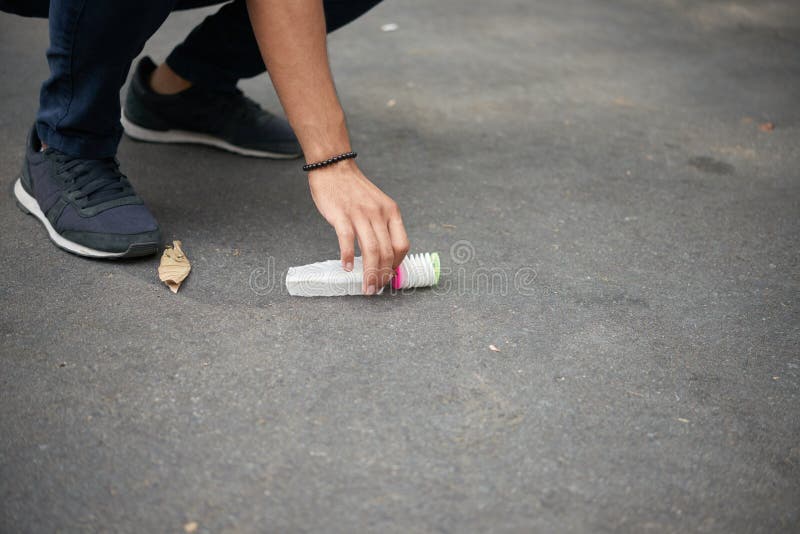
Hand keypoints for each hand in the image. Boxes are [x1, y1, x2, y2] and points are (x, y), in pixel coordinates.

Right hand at [307, 160, 409, 294]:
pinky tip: (347, 267)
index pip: (402, 245)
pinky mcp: (342, 215)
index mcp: (392, 212)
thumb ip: (382, 227)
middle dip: (383, 275)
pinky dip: (348, 256)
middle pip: (387, 252)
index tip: (388, 277)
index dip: (396, 265)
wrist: (334, 168)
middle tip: (375, 289)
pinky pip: (348, 240)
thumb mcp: (378, 205)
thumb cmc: (354, 190)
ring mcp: (360, 214)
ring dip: (370, 272)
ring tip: (365, 286)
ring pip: (371, 249)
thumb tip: (384, 256)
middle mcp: (379, 213)